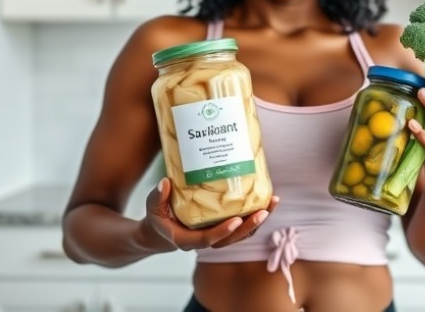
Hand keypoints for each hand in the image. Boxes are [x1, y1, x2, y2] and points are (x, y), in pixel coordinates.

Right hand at [143, 177, 278, 249]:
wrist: (162, 230)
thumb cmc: (158, 217)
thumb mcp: (153, 207)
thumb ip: (158, 197)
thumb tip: (165, 183)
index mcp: (186, 239)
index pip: (207, 240)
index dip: (222, 232)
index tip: (236, 221)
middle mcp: (205, 241)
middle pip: (231, 239)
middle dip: (249, 226)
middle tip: (263, 212)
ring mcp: (216, 235)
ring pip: (241, 234)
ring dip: (258, 221)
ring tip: (272, 203)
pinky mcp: (223, 228)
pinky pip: (242, 226)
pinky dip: (255, 215)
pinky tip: (267, 200)